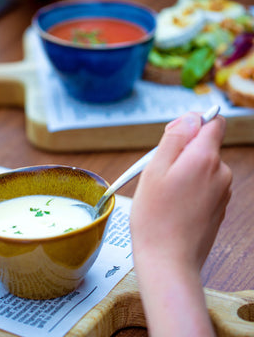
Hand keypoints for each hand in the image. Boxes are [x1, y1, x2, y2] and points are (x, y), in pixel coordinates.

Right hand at [131, 112, 231, 269]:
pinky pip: (204, 183)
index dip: (192, 123)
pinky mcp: (218, 206)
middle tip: (160, 171)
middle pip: (205, 144)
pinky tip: (173, 203)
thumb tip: (191, 117)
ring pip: (202, 165)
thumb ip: (175, 138)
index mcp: (205, 158)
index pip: (213, 121)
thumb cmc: (155, 216)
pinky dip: (190, 186)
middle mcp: (220, 172)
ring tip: (164, 191)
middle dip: (182, 150)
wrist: (168, 260)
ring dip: (184, 170)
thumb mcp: (155, 168)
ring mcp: (222, 191)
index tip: (174, 137)